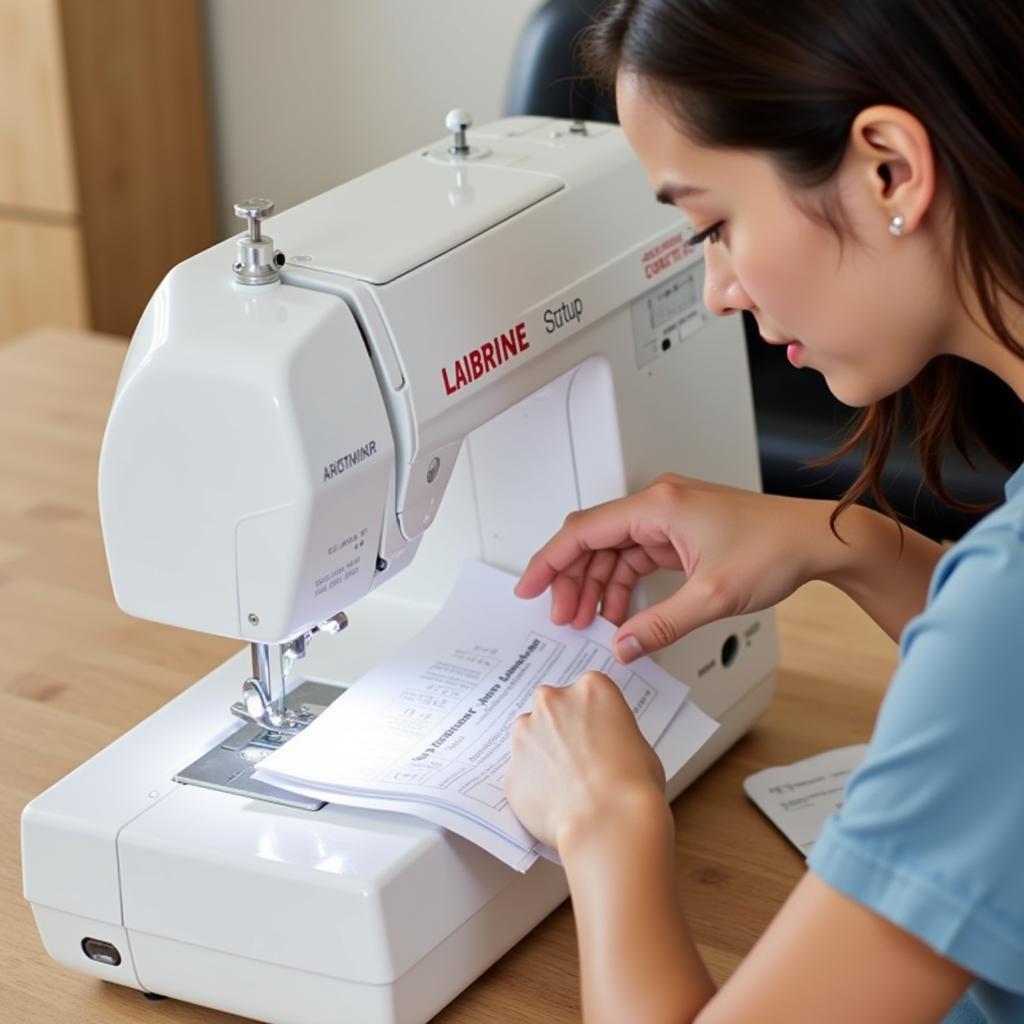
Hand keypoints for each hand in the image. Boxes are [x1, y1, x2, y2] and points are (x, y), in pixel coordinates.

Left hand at [505, 671, 666, 850]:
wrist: (608, 822)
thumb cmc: (633, 785)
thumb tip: (604, 745)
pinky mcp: (511, 768)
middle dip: (560, 728)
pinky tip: (553, 804)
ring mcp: (526, 733)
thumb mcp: (638, 743)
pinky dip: (532, 786)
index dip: (592, 716)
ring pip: (529, 737)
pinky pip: (521, 774)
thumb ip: (612, 732)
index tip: (596, 733)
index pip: (587, 692)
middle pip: (551, 707)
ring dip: (541, 754)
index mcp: (591, 688)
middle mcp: (552, 701)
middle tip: (579, 758)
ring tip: (566, 785)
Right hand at [515, 474, 830, 660]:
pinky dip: (624, 584)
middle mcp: (658, 505)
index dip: (549, 561)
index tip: (528, 586)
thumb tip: (623, 645)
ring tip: (587, 621)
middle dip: (573, 580)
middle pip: (593, 541)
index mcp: (657, 507)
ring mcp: (669, 517)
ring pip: (614, 550)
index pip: (583, 531)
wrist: (818, 540)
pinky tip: (619, 612)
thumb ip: (660, 625)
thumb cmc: (776, 548)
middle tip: (561, 617)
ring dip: (598, 585)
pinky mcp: (680, 531)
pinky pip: (637, 556)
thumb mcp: (712, 597)